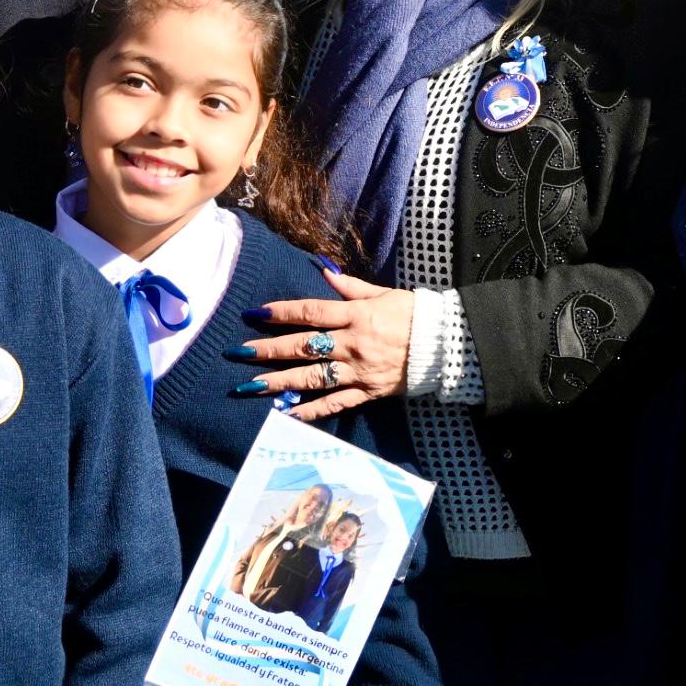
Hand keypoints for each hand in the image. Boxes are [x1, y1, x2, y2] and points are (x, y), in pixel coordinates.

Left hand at [234, 269, 412, 423]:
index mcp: (356, 315)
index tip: (254, 314)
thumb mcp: (383, 293)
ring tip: (250, 385)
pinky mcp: (368, 393)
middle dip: (268, 350)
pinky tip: (287, 414)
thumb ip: (351, 286)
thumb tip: (324, 271)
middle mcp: (353, 344)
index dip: (281, 312)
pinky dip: (311, 411)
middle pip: (303, 347)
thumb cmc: (414, 314)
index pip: (311, 312)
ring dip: (280, 382)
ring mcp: (359, 371)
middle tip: (238, 352)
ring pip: (313, 378)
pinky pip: (335, 403)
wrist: (447, 346)